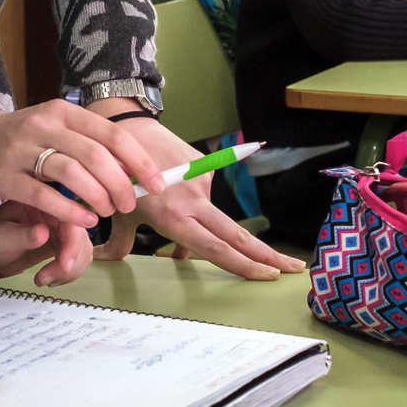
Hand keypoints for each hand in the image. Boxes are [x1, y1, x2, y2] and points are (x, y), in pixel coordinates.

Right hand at [0, 100, 167, 229]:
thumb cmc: (22, 137)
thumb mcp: (55, 128)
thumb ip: (88, 145)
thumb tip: (134, 171)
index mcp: (64, 112)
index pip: (112, 135)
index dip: (139, 161)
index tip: (157, 183)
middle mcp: (45, 126)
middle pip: (95, 155)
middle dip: (120, 183)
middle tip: (129, 203)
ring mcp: (23, 150)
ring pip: (71, 173)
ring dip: (97, 196)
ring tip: (107, 211)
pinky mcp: (5, 177)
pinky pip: (44, 196)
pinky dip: (70, 210)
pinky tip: (85, 220)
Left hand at [0, 201, 93, 286]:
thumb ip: (21, 235)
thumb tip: (44, 233)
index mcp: (41, 199)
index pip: (69, 213)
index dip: (74, 239)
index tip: (65, 263)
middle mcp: (55, 210)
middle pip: (82, 232)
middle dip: (72, 258)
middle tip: (49, 278)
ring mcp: (60, 228)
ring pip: (83, 248)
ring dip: (70, 269)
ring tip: (43, 280)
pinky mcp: (61, 244)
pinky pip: (77, 258)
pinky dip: (68, 273)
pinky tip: (48, 279)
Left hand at [90, 111, 305, 279]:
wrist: (127, 131)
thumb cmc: (119, 177)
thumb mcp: (121, 216)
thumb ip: (122, 243)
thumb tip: (112, 259)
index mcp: (174, 219)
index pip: (216, 249)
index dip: (243, 265)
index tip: (268, 275)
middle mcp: (193, 202)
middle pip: (237, 235)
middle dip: (268, 255)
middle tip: (294, 268)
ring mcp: (202, 183)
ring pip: (215, 217)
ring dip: (208, 227)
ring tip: (177, 214)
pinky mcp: (205, 168)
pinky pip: (204, 196)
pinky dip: (193, 204)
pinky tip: (171, 193)